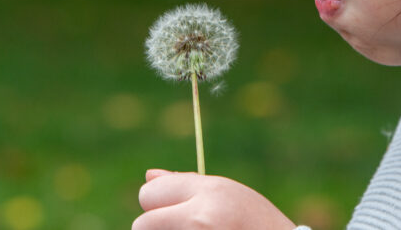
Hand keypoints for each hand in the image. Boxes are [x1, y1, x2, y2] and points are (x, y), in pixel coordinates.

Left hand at [132, 169, 296, 229]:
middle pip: (142, 224)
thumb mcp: (229, 195)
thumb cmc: (257, 224)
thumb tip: (149, 175)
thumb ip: (188, 185)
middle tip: (191, 228)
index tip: (175, 211)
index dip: (159, 203)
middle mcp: (199, 220)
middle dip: (157, 227)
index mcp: (210, 194)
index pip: (149, 193)